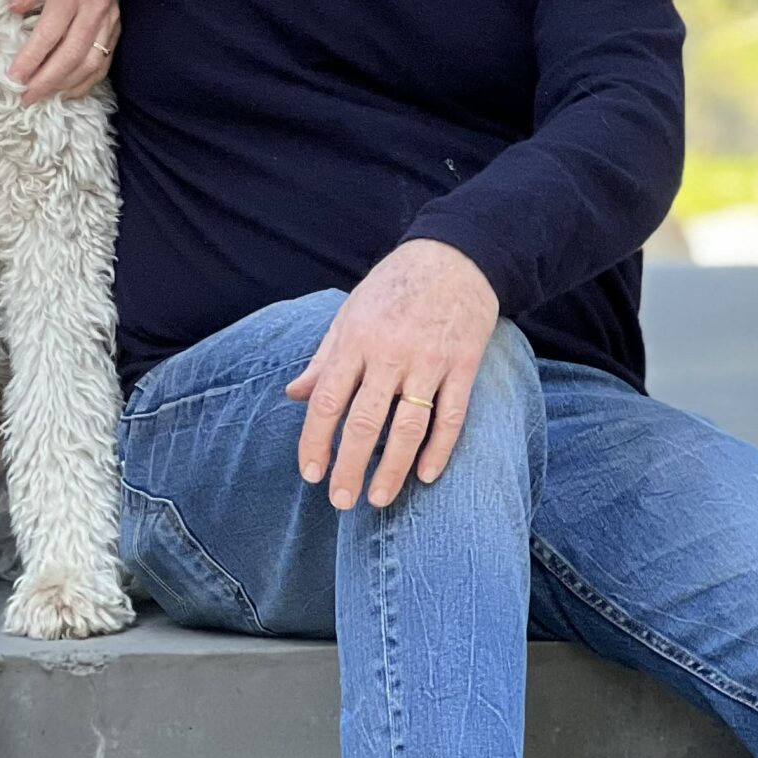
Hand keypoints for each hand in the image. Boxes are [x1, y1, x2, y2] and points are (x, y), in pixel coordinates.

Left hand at [7, 0, 118, 105]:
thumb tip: (16, 9)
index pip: (50, 33)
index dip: (32, 59)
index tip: (14, 78)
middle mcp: (96, 7)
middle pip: (71, 54)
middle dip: (47, 80)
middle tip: (26, 97)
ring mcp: (111, 21)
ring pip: (90, 63)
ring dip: (65, 85)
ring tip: (42, 97)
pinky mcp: (118, 30)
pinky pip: (103, 64)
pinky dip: (85, 83)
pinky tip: (66, 92)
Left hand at [287, 240, 499, 512]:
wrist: (455, 256)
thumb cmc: (393, 287)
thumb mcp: (349, 314)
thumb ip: (323, 359)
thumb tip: (294, 395)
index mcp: (355, 340)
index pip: (327, 400)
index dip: (315, 441)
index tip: (310, 473)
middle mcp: (390, 352)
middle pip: (365, 421)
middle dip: (350, 466)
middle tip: (341, 500)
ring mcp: (429, 360)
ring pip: (409, 426)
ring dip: (392, 468)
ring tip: (380, 498)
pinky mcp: (463, 364)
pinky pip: (451, 416)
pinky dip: (439, 449)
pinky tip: (426, 475)